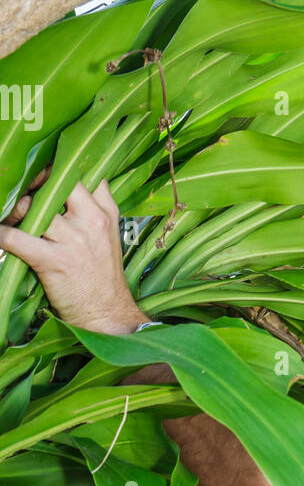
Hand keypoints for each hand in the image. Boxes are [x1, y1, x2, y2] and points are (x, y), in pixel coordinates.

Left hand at [0, 177, 148, 334]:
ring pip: (33, 207)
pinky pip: (16, 238)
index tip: (45, 175)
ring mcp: (72, 240)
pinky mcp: (53, 261)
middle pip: (55, 183)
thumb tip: (72, 189)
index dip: (58, 169)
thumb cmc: (104, 279)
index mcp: (105, 213)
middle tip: (23, 193)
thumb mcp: (110, 236)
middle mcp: (90, 221)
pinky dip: (0, 234)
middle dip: (34, 184)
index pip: (83, 174)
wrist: (108, 315)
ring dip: (15, 211)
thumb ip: (97, 209)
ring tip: (11, 219)